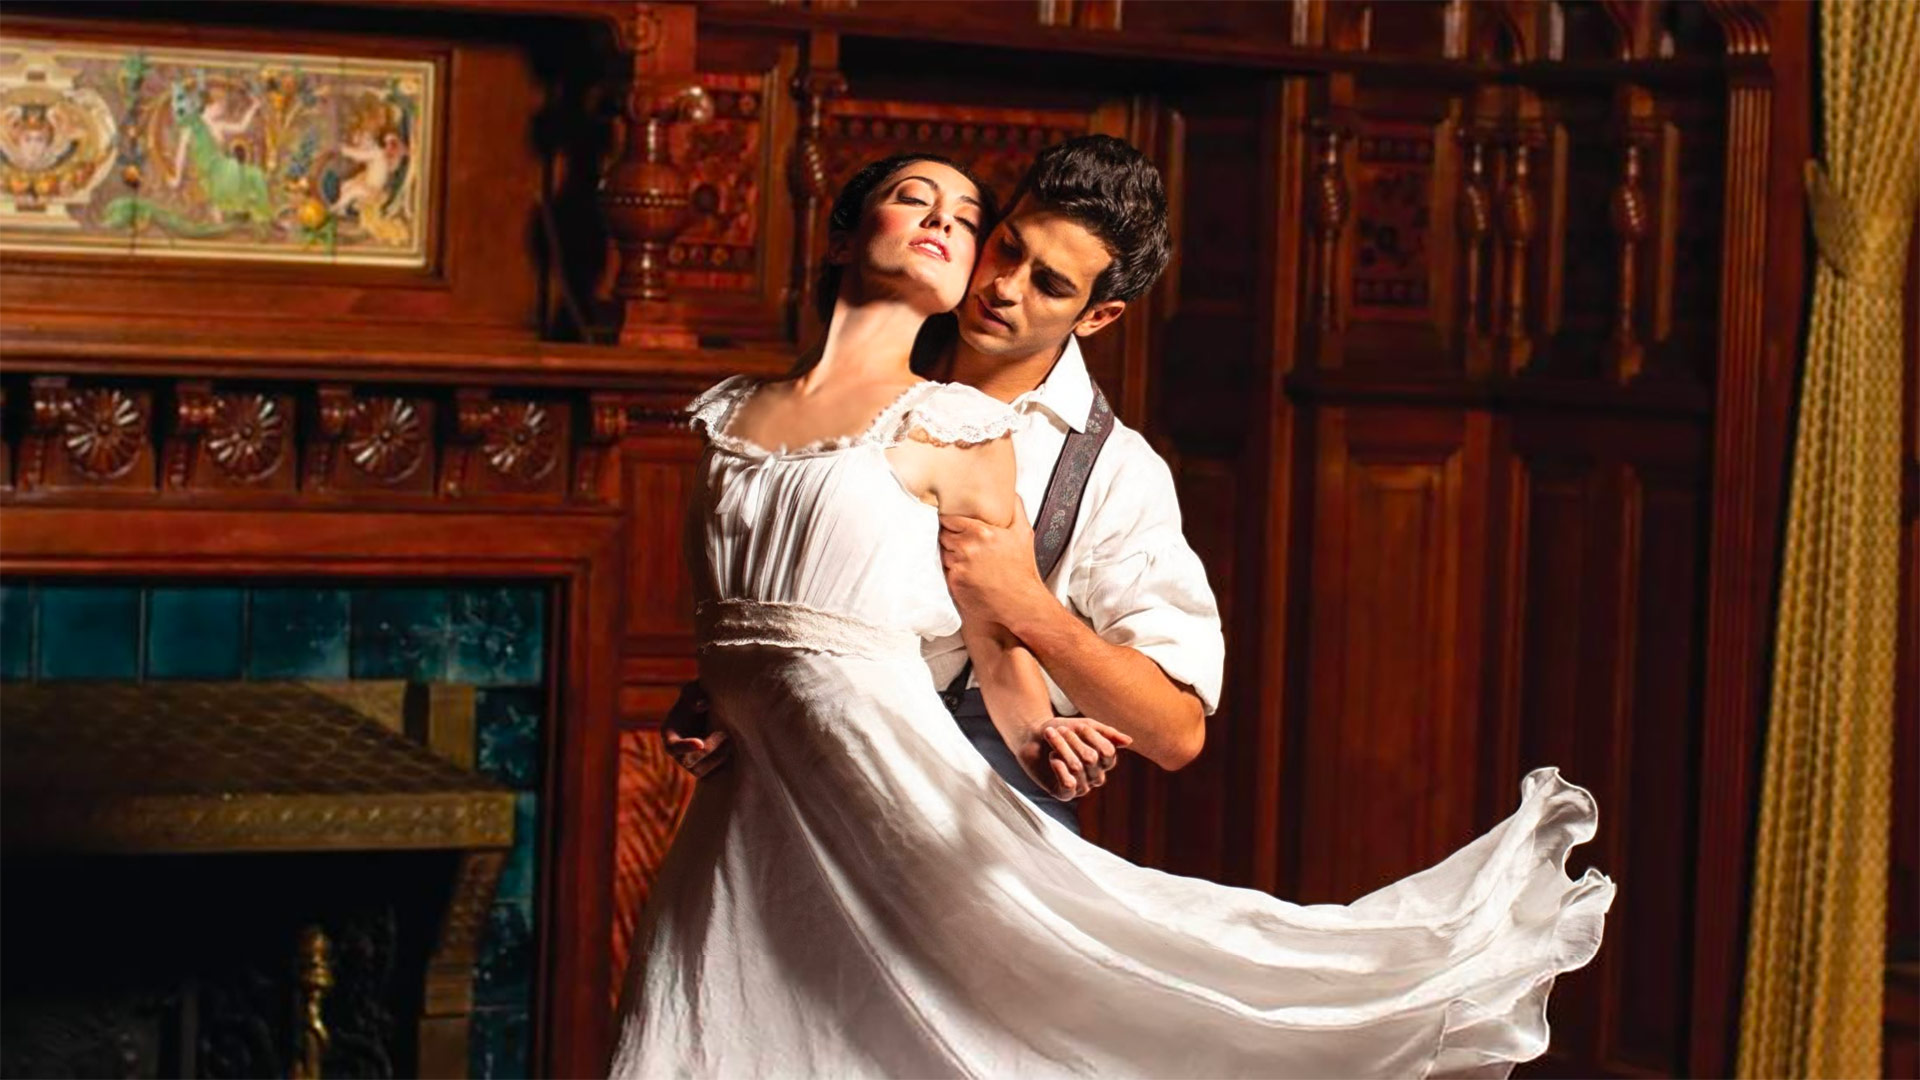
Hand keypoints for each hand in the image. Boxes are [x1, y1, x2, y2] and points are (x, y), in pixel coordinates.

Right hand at [662, 680, 731, 777]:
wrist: (716, 710)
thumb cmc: (701, 696)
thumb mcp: (694, 690)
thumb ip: (694, 694)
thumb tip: (703, 705)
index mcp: (669, 735)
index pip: (673, 747)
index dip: (685, 747)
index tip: (701, 743)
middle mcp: (678, 753)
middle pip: (688, 762)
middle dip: (708, 750)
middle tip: (725, 733)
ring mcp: (691, 763)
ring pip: (701, 771)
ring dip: (718, 758)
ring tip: (732, 739)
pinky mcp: (706, 770)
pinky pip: (713, 775)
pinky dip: (724, 764)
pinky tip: (735, 749)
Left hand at [939, 502, 1046, 626]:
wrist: (1020, 603)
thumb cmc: (1022, 570)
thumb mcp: (1024, 533)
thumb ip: (1015, 509)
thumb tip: (1009, 492)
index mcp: (981, 532)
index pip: (949, 520)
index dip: (951, 522)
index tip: (954, 525)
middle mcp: (967, 548)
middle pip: (943, 535)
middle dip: (951, 538)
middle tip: (962, 544)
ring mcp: (958, 566)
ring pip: (943, 552)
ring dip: (950, 554)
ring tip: (965, 560)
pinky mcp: (954, 582)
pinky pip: (944, 570)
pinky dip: (952, 570)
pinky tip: (966, 573)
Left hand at [1015, 716, 1131, 800]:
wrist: (1031, 736)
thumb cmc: (1060, 730)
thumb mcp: (1084, 726)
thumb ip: (1106, 733)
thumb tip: (1129, 741)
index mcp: (1104, 761)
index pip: (1108, 752)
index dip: (1093, 737)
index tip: (1079, 726)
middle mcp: (1096, 776)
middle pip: (1091, 758)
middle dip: (1073, 741)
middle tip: (1059, 730)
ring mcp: (1081, 786)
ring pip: (1077, 768)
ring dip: (1061, 748)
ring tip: (1051, 736)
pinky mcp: (1064, 793)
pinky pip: (1069, 785)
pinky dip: (1060, 768)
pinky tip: (1052, 758)